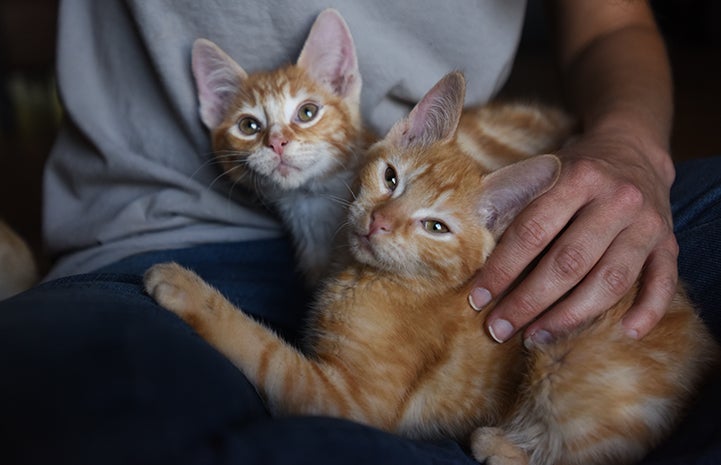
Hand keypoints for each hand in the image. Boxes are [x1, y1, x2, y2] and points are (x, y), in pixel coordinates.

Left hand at [469, 127, 677, 346]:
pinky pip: (663, 282)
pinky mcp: (669, 243)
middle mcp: (617, 200)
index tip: (479, 298)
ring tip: (537, 336)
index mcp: (578, 178)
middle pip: (569, 262)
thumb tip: (468, 248)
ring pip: (611, 280)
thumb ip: (513, 203)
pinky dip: (648, 310)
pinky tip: (626, 333)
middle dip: (529, 301)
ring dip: (571, 316)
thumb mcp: (543, 172)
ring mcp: (647, 224)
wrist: (633, 148)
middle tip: (500, 328)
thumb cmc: (575, 169)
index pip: (533, 231)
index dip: (503, 268)